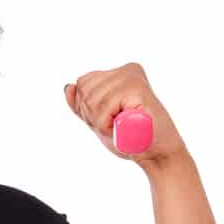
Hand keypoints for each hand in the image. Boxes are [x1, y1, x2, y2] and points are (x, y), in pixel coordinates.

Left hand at [64, 62, 186, 169]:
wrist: (155, 153)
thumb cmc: (129, 137)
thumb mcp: (98, 119)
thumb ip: (82, 104)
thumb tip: (68, 86)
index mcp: (119, 72)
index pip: (83, 83)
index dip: (87, 107)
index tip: (109, 117)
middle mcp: (127, 70)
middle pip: (85, 90)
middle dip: (92, 114)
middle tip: (114, 124)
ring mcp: (132, 78)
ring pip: (92, 100)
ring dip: (100, 121)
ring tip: (120, 125)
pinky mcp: (137, 90)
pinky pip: (103, 109)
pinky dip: (106, 124)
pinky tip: (123, 126)